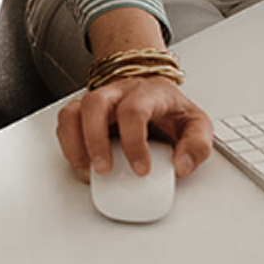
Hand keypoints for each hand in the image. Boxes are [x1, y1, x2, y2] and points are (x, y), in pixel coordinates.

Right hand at [56, 74, 214, 180]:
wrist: (154, 95)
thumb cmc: (171, 112)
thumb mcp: (197, 125)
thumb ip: (197, 146)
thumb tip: (182, 166)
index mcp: (148, 93)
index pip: (134, 109)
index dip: (134, 142)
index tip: (141, 169)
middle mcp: (119, 92)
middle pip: (96, 104)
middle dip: (96, 141)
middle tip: (105, 170)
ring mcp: (99, 100)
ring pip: (74, 111)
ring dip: (75, 144)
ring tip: (87, 171)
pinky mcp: (84, 112)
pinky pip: (65, 122)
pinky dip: (67, 144)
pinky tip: (80, 163)